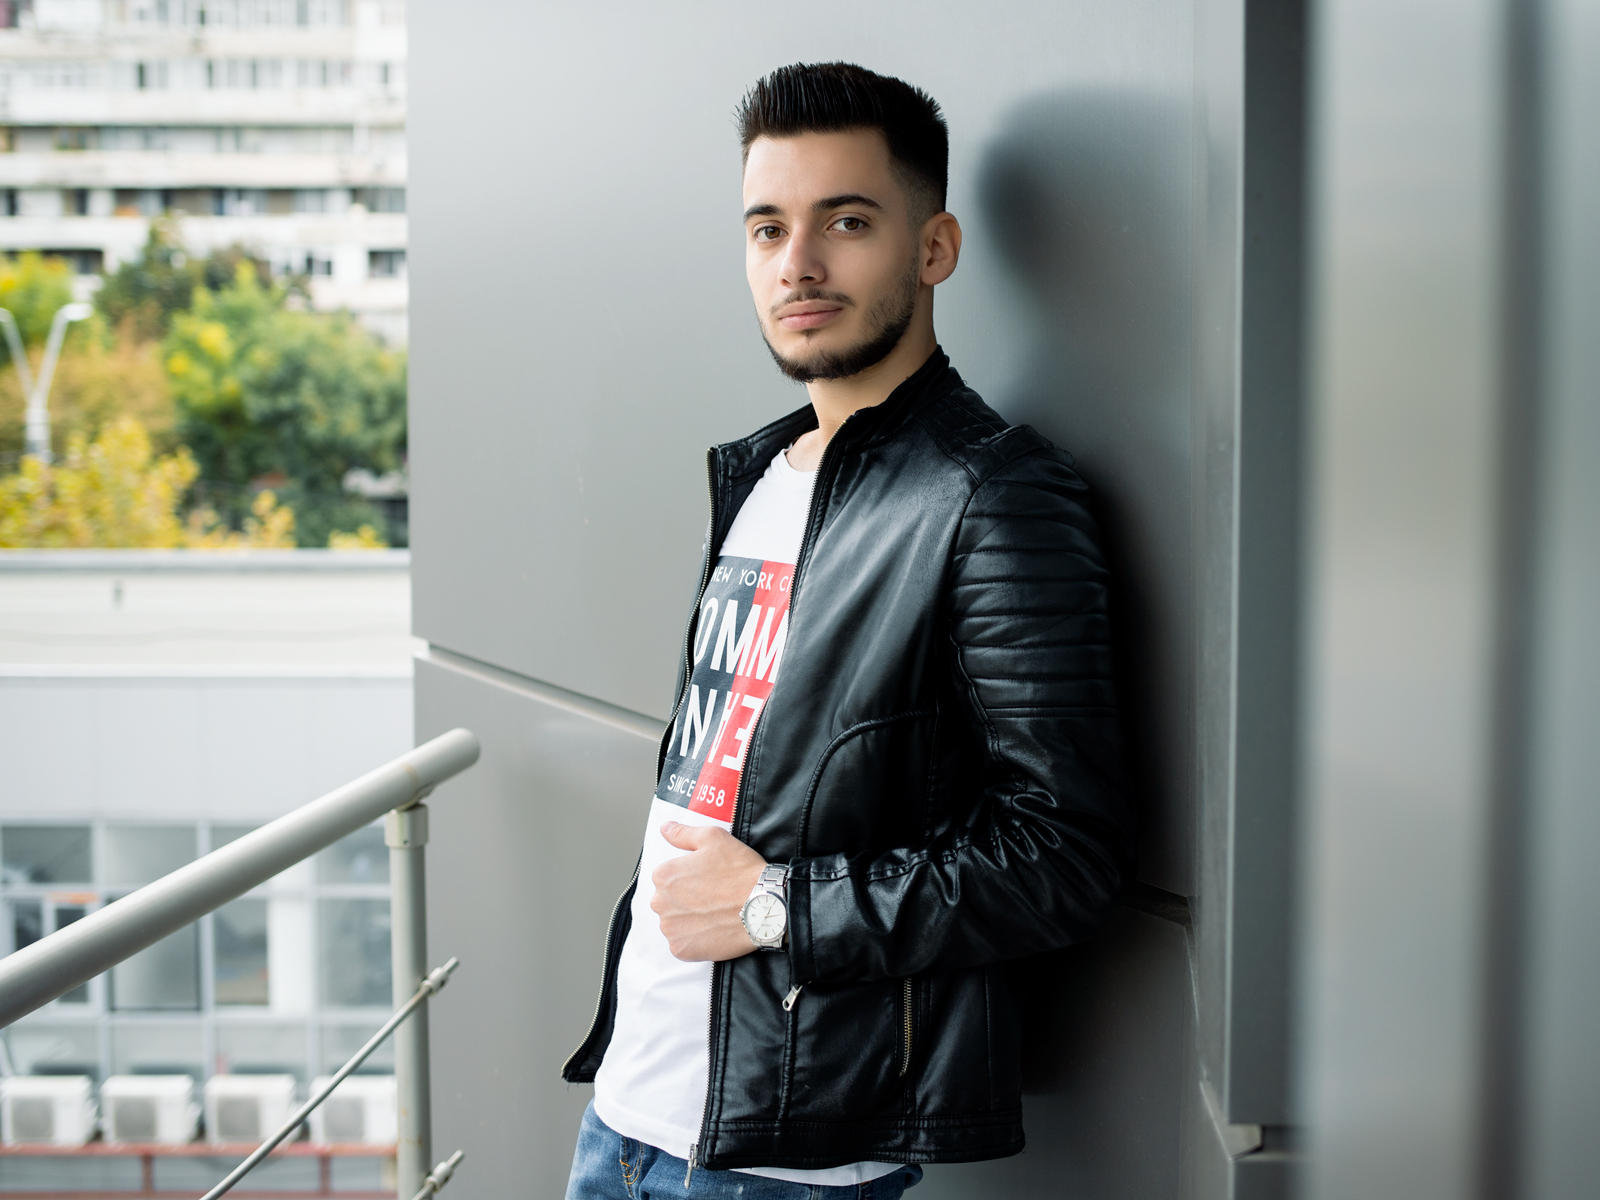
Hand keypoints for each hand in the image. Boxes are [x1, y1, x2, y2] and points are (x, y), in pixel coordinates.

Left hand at [650, 822, 766, 961]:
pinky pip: (682, 944)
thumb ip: (683, 833)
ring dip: (689, 920)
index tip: (707, 880)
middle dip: (686, 900)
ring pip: (674, 923)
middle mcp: (661, 903)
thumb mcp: (714, 838)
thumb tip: (666, 828)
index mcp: (664, 875)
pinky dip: (695, 939)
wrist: (764, 906)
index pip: (666, 877)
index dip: (689, 878)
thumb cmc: (740, 872)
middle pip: (668, 901)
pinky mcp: (682, 949)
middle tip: (713, 897)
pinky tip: (713, 929)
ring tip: (715, 914)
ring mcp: (671, 928)